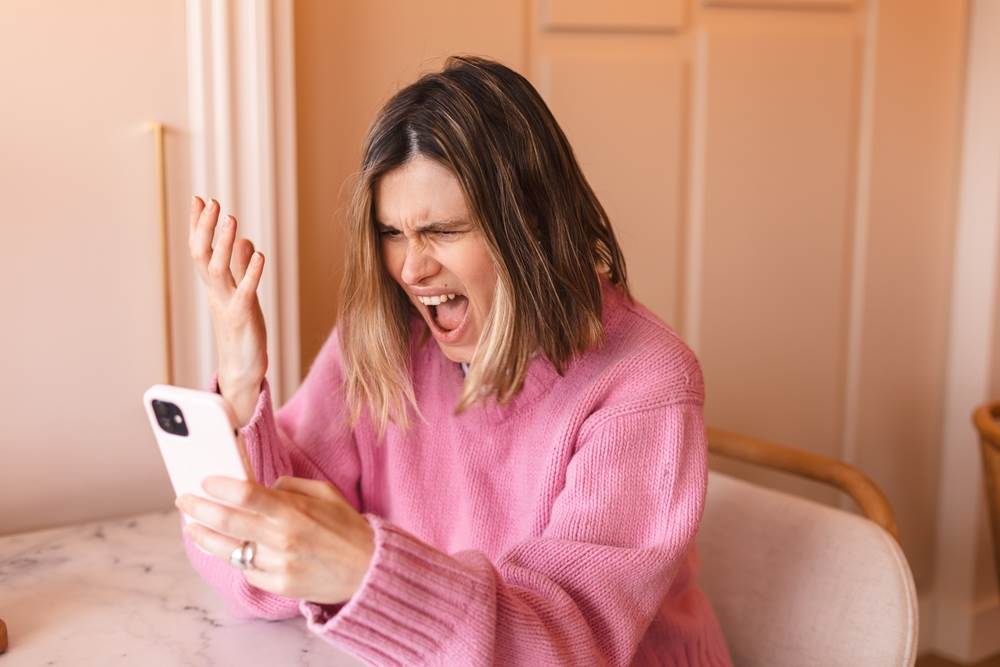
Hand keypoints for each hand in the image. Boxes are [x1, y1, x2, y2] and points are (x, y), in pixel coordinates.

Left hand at [175, 476, 374, 604]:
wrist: (368, 569)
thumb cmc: (347, 528)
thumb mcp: (326, 493)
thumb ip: (291, 486)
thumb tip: (262, 486)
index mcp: (294, 512)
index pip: (247, 495)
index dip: (221, 486)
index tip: (205, 480)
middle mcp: (282, 539)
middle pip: (228, 522)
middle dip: (199, 509)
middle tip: (184, 500)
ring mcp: (278, 565)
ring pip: (229, 550)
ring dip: (205, 536)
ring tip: (193, 526)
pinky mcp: (278, 585)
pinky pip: (248, 569)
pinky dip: (237, 557)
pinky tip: (227, 547)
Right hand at [188, 196, 267, 424]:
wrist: (242, 370)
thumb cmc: (242, 332)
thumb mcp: (241, 293)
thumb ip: (240, 268)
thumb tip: (243, 240)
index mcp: (214, 287)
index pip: (200, 250)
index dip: (198, 225)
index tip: (199, 199)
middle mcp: (216, 293)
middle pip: (202, 255)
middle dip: (204, 228)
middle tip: (211, 201)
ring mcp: (227, 305)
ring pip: (217, 270)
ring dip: (222, 243)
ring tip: (230, 218)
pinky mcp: (243, 318)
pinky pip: (245, 291)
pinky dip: (250, 272)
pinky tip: (258, 254)